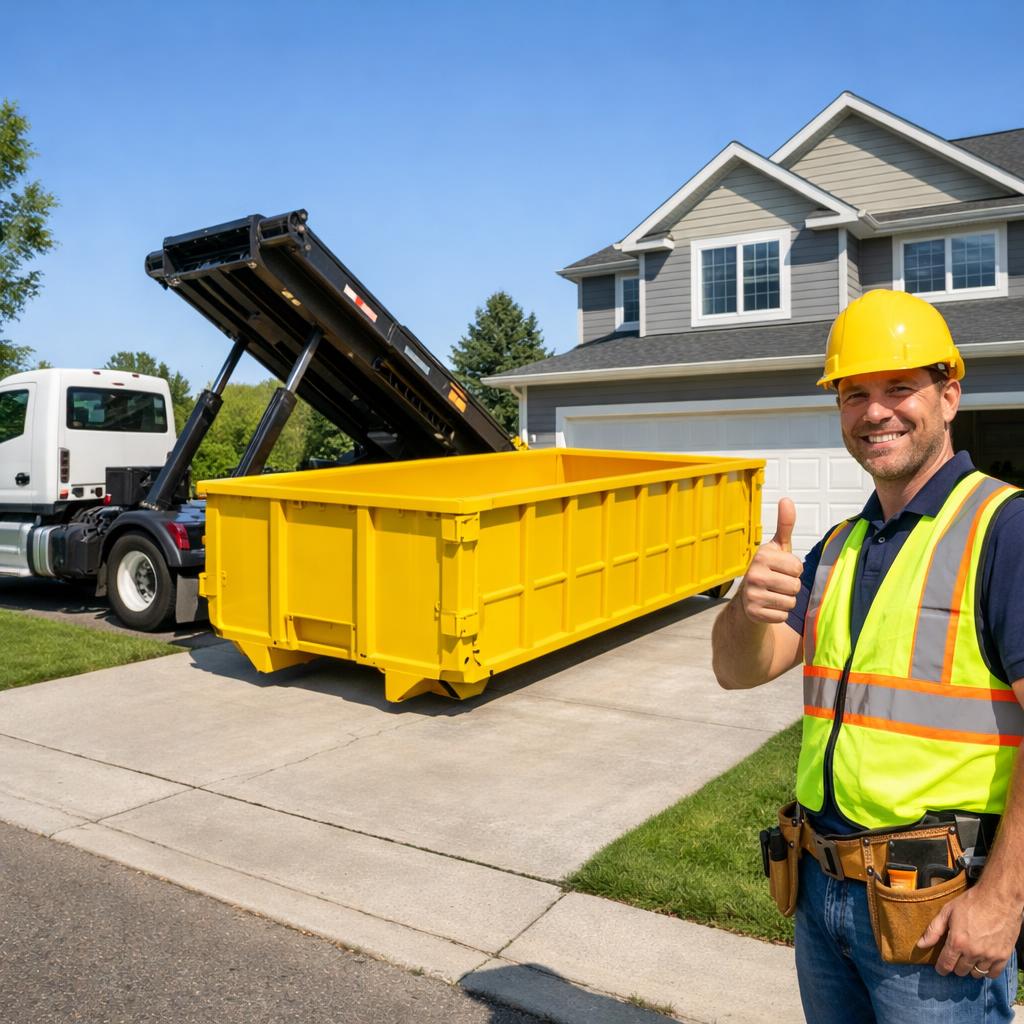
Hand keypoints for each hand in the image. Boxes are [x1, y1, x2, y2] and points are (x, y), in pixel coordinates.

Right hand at [738, 498, 802, 624]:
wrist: (747, 601)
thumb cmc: (768, 571)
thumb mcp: (777, 548)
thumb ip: (785, 525)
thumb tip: (787, 499)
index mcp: (761, 555)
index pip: (797, 567)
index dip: (793, 571)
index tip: (780, 570)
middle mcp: (753, 574)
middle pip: (795, 586)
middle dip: (791, 587)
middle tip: (777, 585)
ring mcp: (752, 595)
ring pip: (790, 601)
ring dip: (786, 601)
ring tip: (773, 595)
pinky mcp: (754, 613)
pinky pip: (783, 615)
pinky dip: (779, 614)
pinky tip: (768, 607)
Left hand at [918, 885, 1020, 977]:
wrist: (998, 898)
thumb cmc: (971, 902)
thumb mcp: (947, 912)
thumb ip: (933, 930)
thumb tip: (921, 945)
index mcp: (957, 941)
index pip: (946, 965)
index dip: (941, 968)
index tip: (940, 968)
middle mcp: (973, 952)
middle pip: (960, 971)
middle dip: (955, 965)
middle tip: (956, 956)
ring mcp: (989, 955)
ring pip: (976, 973)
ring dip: (970, 968)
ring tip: (969, 957)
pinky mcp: (1003, 956)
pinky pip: (993, 974)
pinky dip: (986, 971)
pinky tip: (983, 961)